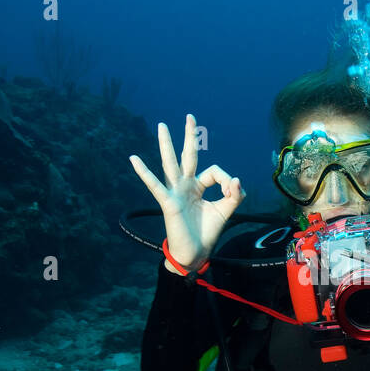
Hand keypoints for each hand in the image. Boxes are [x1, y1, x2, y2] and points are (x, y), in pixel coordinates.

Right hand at [129, 114, 245, 272]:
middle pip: (187, 156)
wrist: (195, 253)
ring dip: (166, 144)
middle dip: (189, 137)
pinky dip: (144, 172)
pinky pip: (154, 185)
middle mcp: (185, 185)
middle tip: (190, 117)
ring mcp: (175, 192)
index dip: (225, 180)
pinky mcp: (168, 202)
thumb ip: (234, 195)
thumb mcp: (225, 211)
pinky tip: (134, 159)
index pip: (214, 172)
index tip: (231, 192)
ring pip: (170, 164)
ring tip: (162, 126)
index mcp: (198, 186)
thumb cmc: (206, 232)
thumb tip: (236, 179)